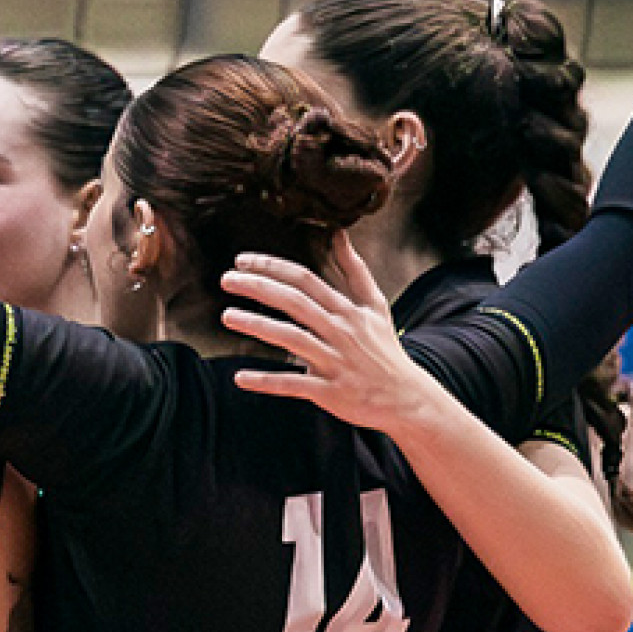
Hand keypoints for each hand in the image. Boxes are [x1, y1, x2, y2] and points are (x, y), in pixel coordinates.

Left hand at [218, 233, 441, 435]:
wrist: (406, 398)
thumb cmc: (384, 349)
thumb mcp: (375, 305)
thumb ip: (354, 269)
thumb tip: (337, 233)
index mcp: (348, 310)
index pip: (305, 279)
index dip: (273, 267)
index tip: (242, 260)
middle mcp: (341, 331)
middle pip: (295, 302)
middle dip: (258, 287)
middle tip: (226, 279)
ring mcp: (335, 361)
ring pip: (291, 338)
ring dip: (257, 325)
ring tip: (227, 316)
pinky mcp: (330, 391)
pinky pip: (293, 384)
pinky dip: (266, 381)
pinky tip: (239, 377)